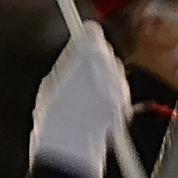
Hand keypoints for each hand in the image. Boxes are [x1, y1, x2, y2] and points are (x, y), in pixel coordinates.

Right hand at [29, 22, 129, 177]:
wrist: (72, 145)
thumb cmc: (56, 115)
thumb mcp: (52, 81)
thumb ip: (68, 64)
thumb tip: (72, 57)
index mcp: (89, 54)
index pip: (92, 32)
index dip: (85, 38)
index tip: (80, 41)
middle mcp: (109, 65)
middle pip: (104, 53)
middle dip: (94, 60)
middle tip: (77, 74)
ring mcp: (119, 84)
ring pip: (113, 72)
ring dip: (102, 78)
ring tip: (83, 94)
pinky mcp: (125, 102)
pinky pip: (117, 91)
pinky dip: (109, 95)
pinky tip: (93, 106)